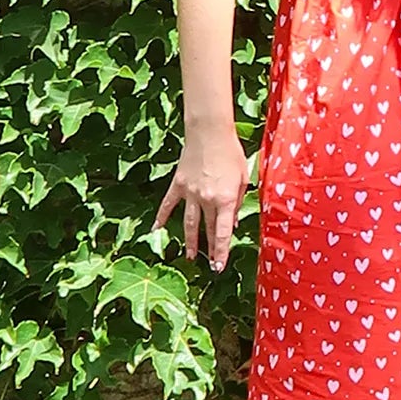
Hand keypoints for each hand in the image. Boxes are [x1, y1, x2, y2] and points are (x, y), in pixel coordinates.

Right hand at [154, 127, 250, 271]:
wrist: (210, 132)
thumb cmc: (231, 153)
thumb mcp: (243, 178)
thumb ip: (239, 202)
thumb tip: (234, 223)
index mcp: (226, 199)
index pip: (223, 232)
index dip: (221, 251)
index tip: (220, 266)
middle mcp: (206, 199)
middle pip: (208, 229)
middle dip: (210, 250)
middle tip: (211, 267)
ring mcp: (190, 193)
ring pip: (189, 223)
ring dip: (190, 241)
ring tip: (190, 256)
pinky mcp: (178, 184)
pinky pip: (169, 205)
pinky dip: (162, 218)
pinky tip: (156, 230)